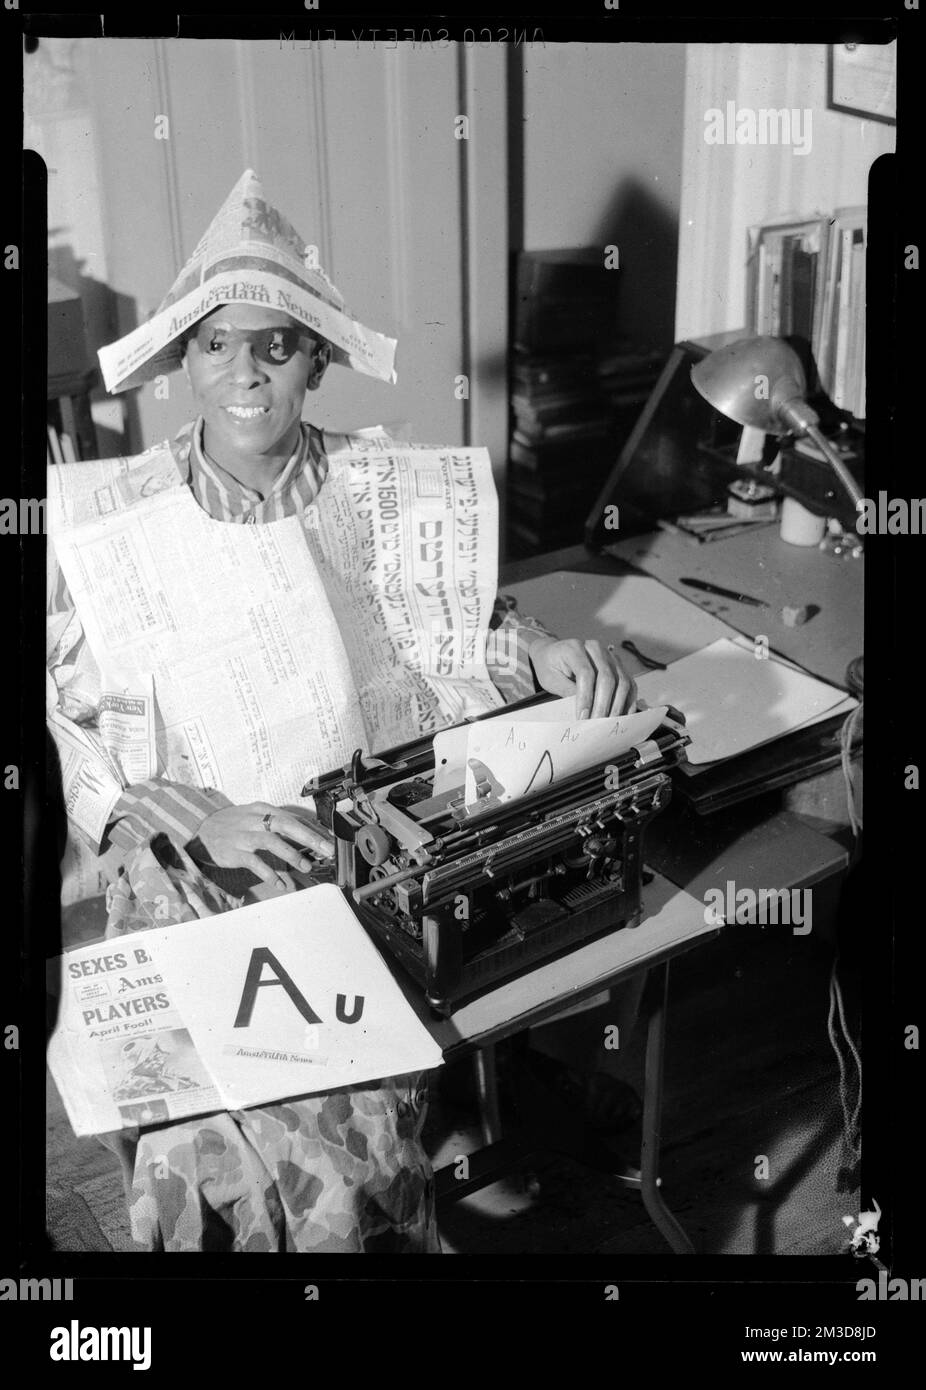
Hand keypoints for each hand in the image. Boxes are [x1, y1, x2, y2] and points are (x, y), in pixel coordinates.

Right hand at [193, 802, 327, 888]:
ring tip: (306, 866)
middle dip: (308, 837)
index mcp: (261, 810)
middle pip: (285, 824)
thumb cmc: (232, 826)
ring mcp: (242, 836)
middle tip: (326, 849)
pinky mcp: (233, 852)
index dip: (312, 828)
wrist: (199, 834)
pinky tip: (279, 883)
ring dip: (291, 854)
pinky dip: (268, 873)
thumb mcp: (253, 817)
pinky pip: (254, 863)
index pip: (292, 817)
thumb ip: (276, 823)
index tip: (329, 839)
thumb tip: (306, 832)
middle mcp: (253, 820)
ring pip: (271, 842)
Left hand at [528, 637, 636, 718]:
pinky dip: (628, 701)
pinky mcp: (618, 666)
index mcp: (575, 648)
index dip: (586, 697)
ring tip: (607, 723)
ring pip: (622, 681)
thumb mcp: (551, 679)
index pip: (586, 673)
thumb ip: (567, 691)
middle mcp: (595, 649)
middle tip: (596, 724)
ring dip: (617, 705)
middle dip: (602, 705)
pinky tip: (621, 716)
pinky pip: (629, 684)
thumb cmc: (550, 666)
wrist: (554, 654)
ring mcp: (609, 656)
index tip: (583, 717)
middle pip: (607, 678)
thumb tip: (585, 711)